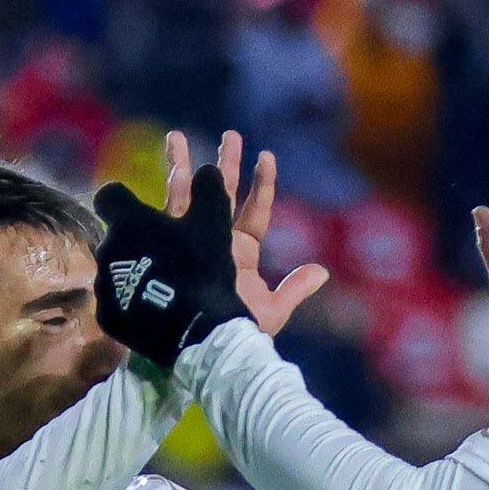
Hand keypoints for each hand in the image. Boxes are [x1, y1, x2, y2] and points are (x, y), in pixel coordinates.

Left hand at [91, 162, 248, 367]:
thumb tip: (208, 170)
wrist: (195, 331)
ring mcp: (104, 285)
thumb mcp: (213, 223)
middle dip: (134, 240)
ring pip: (114, 269)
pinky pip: (115, 301)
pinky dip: (129, 301)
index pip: (111, 196)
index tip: (136, 207)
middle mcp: (107, 248)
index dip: (123, 199)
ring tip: (157, 283)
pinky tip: (150, 308)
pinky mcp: (107, 317)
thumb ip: (209, 191)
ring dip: (131, 270)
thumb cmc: (202, 268)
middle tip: (158, 250)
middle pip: (114, 236)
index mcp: (128, 221)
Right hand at [166, 128, 329, 334]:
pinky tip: (171, 168)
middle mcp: (215, 244)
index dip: (262, 185)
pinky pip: (168, 213)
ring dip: (185, 167)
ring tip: (177, 137)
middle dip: (226, 166)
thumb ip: (294, 290)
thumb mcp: (271, 312)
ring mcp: (189, 245)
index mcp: (242, 254)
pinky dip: (170, 190)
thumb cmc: (237, 336)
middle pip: (221, 197)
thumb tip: (322, 272)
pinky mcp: (166, 250)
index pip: (255, 213)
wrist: (203, 353)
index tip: (266, 156)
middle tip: (231, 136)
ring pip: (188, 198)